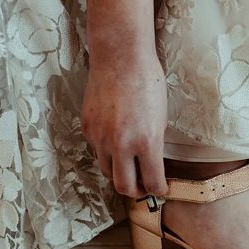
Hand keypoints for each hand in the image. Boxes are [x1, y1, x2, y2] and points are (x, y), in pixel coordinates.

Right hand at [81, 51, 168, 197]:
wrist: (120, 57)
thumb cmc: (146, 81)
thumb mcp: (160, 118)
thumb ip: (153, 146)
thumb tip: (151, 167)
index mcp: (146, 142)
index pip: (153, 182)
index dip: (159, 190)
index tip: (161, 190)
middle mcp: (121, 144)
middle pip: (124, 187)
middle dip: (136, 191)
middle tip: (143, 187)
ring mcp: (101, 137)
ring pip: (107, 170)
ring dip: (119, 172)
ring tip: (129, 165)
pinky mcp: (87, 128)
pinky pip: (97, 150)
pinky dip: (107, 151)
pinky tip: (115, 138)